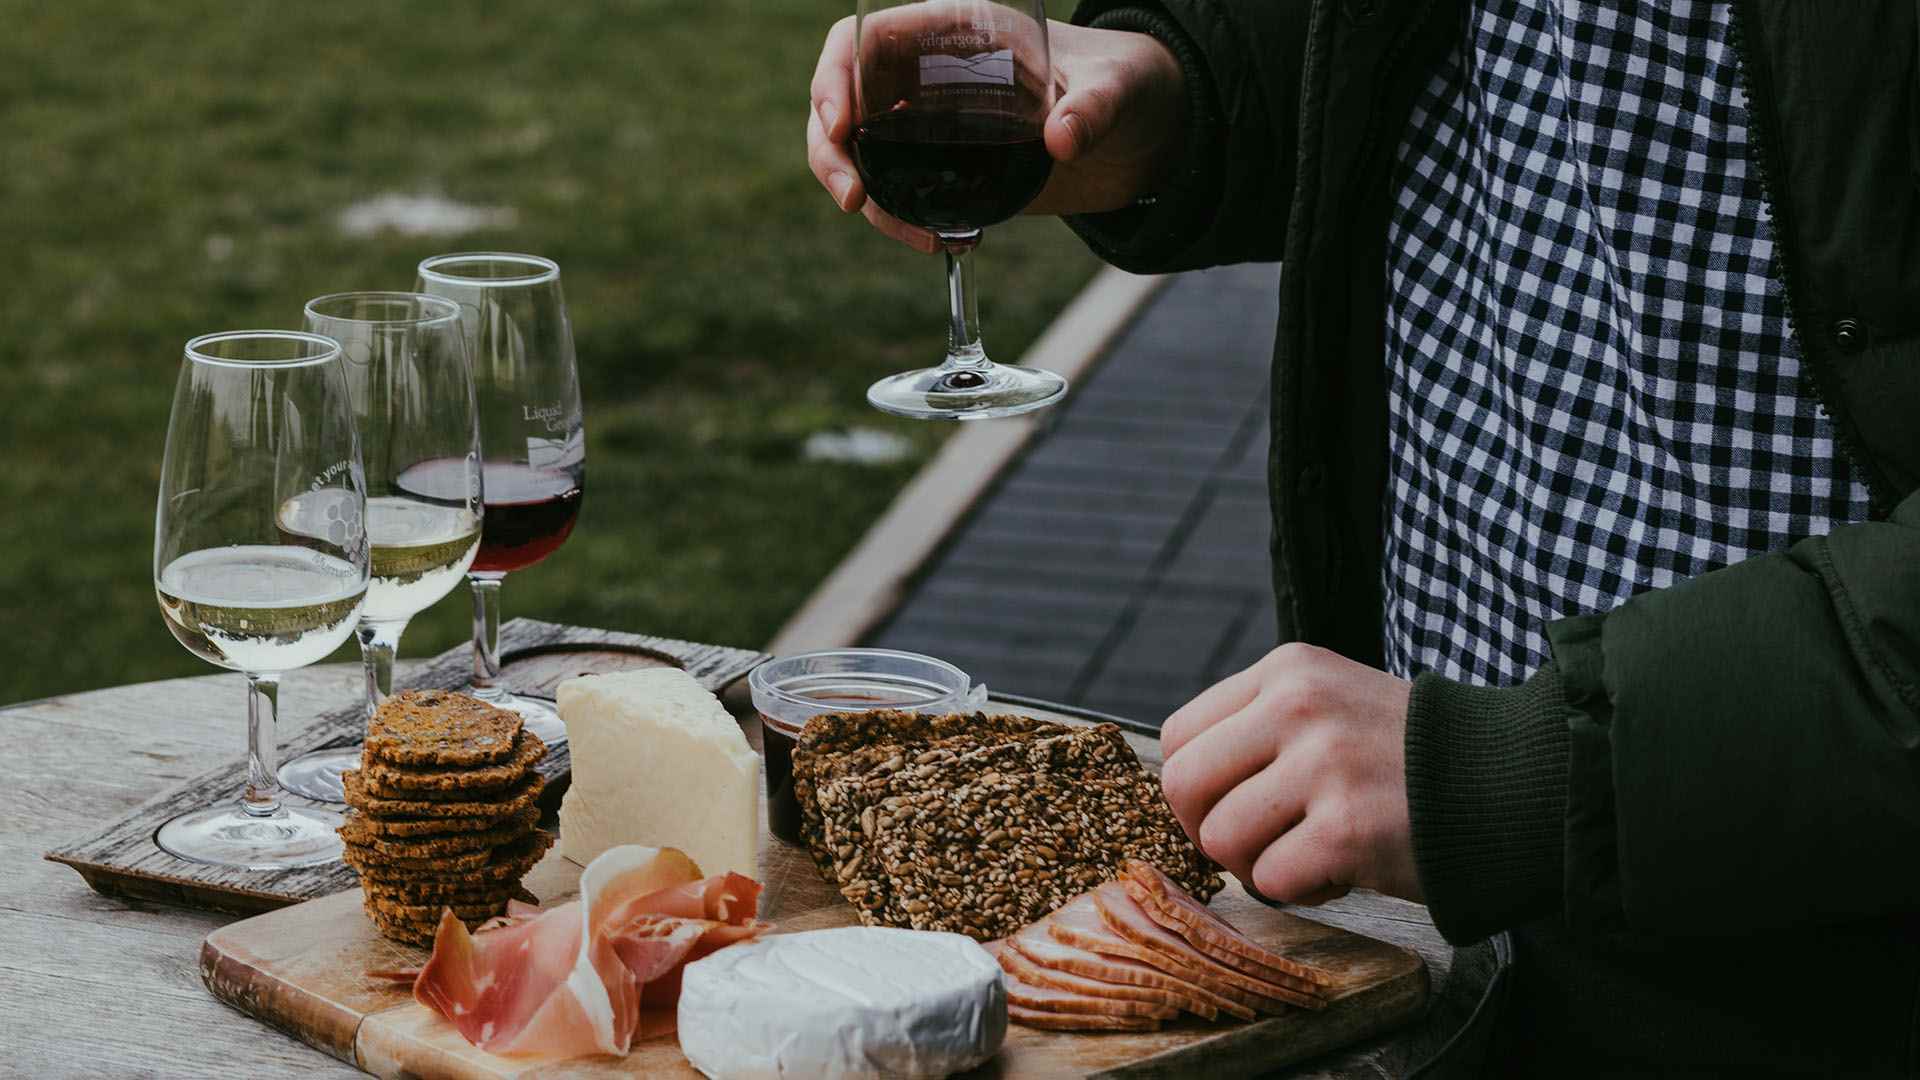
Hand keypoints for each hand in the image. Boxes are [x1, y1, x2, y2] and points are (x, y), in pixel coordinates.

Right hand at [807, 16, 1187, 252]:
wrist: (1150, 131)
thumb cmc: (1132, 83)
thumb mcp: (1120, 88)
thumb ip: (1095, 107)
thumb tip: (1061, 140)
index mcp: (954, 32)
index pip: (864, 42)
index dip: (835, 78)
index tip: (841, 125)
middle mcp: (932, 77)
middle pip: (846, 103)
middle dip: (833, 151)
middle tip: (851, 199)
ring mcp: (936, 128)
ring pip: (866, 155)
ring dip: (871, 199)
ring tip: (919, 239)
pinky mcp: (951, 172)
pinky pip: (901, 192)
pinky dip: (905, 221)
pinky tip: (944, 243)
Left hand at [1159, 644, 1421, 905]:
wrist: (1513, 782)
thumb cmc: (1408, 758)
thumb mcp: (1331, 703)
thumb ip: (1260, 729)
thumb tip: (1182, 788)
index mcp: (1286, 671)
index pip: (1179, 736)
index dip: (1194, 790)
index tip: (1229, 809)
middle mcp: (1299, 705)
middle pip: (1183, 787)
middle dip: (1210, 832)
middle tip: (1259, 845)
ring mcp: (1323, 763)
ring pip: (1221, 839)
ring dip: (1258, 866)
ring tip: (1311, 853)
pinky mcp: (1347, 827)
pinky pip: (1272, 880)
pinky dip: (1303, 891)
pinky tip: (1346, 870)